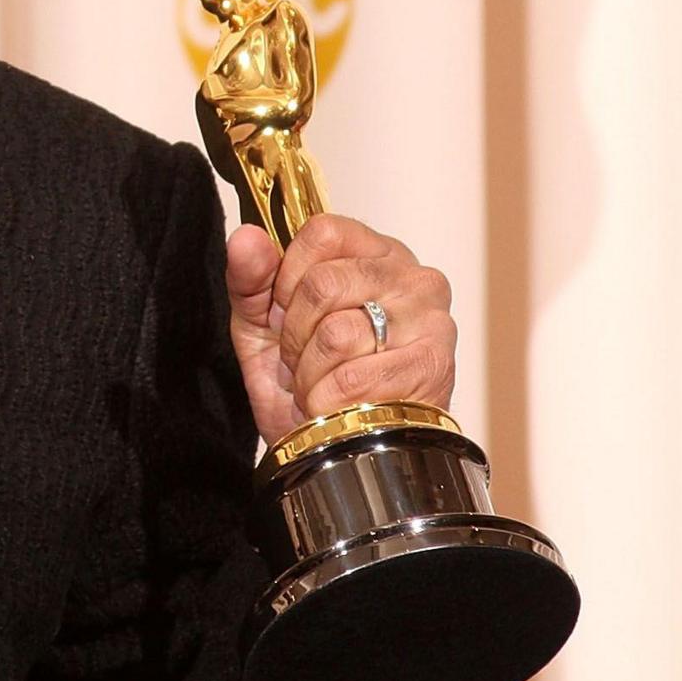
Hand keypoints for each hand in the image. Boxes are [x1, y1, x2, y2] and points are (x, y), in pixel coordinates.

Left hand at [222, 213, 456, 445]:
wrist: (337, 448)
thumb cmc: (309, 379)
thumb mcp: (264, 324)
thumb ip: (251, 278)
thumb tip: (246, 238)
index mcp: (374, 254)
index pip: (323, 232)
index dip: (288, 275)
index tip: (284, 309)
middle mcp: (412, 277)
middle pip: (324, 283)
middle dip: (295, 334)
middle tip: (303, 358)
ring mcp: (431, 320)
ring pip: (337, 334)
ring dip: (311, 374)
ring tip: (322, 384)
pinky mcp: (435, 366)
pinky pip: (355, 379)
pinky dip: (329, 400)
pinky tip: (340, 406)